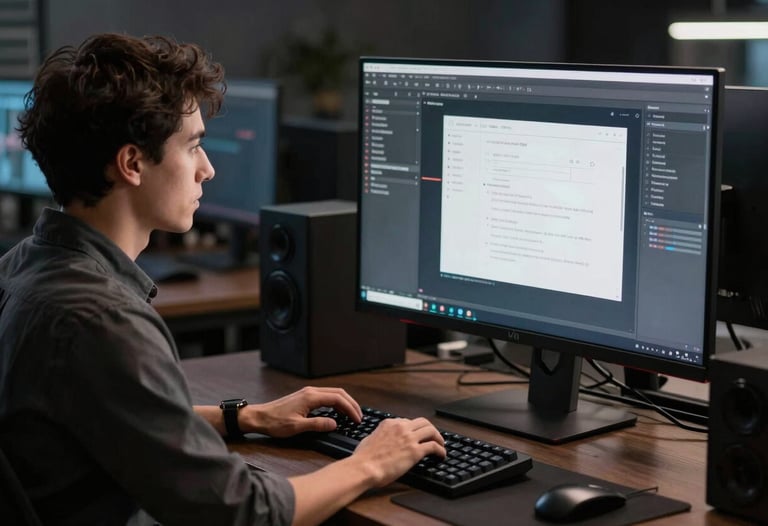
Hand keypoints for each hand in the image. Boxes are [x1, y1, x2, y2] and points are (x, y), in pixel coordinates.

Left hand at [240, 386, 361, 437]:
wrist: (259, 417)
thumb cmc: (275, 423)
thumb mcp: (297, 427)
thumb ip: (317, 424)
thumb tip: (335, 424)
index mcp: (311, 397)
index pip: (338, 399)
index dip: (350, 409)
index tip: (358, 420)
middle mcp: (311, 391)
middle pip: (338, 393)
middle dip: (351, 404)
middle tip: (359, 417)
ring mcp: (308, 393)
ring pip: (333, 393)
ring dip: (344, 402)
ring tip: (352, 415)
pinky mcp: (305, 397)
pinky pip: (326, 396)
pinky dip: (336, 403)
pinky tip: (337, 413)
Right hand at [351, 417, 445, 486]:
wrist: (364, 467)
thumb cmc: (363, 458)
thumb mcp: (369, 439)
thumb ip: (378, 436)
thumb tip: (380, 439)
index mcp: (389, 424)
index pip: (408, 421)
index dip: (415, 429)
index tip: (417, 436)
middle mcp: (401, 427)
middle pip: (423, 422)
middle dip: (430, 429)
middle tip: (434, 437)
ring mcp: (409, 438)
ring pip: (431, 431)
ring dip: (438, 438)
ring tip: (441, 445)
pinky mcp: (415, 451)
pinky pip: (434, 446)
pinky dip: (441, 450)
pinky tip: (441, 456)